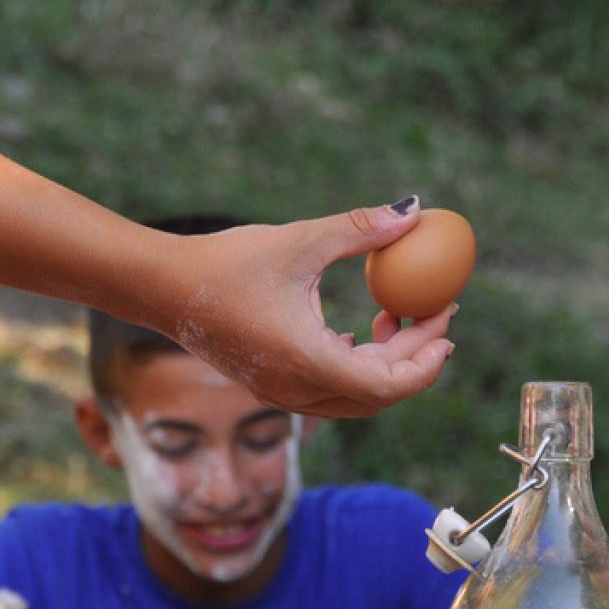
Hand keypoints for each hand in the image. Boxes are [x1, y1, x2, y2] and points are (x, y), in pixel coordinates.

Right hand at [167, 201, 456, 417]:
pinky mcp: (271, 387)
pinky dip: (357, 365)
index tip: (447, 322)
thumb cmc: (227, 263)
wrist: (161, 288)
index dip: (427, 360)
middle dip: (417, 356)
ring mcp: (282, 395)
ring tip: (400, 313)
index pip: (388, 385)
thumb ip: (361, 229)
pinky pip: (331, 390)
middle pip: (379, 394)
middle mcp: (297, 392)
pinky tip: (360, 327)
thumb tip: (414, 211)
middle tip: (438, 311)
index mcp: (308, 364)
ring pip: (355, 397)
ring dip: (387, 362)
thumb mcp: (301, 240)